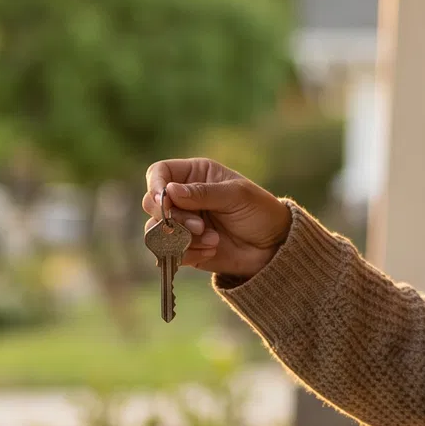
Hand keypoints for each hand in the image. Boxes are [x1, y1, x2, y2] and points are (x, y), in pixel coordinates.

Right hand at [143, 158, 292, 280]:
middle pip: (151, 203)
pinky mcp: (184, 247)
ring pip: (156, 230)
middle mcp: (184, 197)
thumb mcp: (236, 196)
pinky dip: (187, 253)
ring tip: (212, 240)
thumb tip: (169, 190)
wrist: (274, 247)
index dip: (155, 185)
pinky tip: (212, 250)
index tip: (163, 200)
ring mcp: (183, 223)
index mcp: (196, 174)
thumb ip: (203, 193)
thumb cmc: (260, 212)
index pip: (159, 172)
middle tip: (200, 226)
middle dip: (172, 217)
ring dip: (181, 237)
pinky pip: (168, 252)